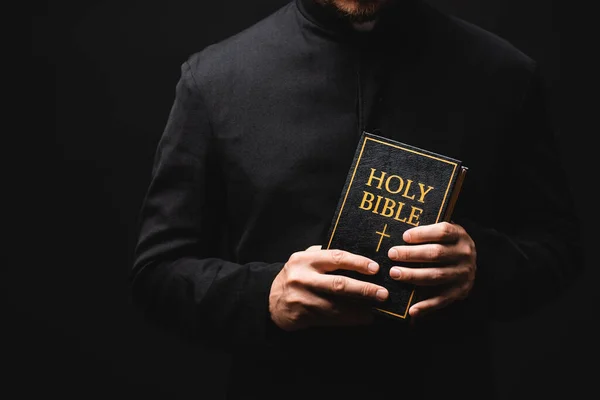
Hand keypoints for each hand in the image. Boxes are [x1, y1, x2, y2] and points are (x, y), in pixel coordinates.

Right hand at [269, 245, 388, 330]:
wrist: (271, 300)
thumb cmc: (295, 276)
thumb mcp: (304, 259)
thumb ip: (324, 255)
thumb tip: (357, 256)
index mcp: (305, 260)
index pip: (336, 258)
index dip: (357, 263)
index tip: (375, 268)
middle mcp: (303, 278)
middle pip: (339, 284)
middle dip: (364, 289)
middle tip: (382, 293)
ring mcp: (303, 299)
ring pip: (337, 305)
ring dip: (360, 308)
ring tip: (377, 308)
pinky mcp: (304, 316)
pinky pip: (332, 319)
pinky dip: (350, 319)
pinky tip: (364, 318)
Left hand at [387, 222, 476, 317]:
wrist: (469, 263)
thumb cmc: (447, 244)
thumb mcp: (444, 233)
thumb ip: (428, 232)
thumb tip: (400, 234)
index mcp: (459, 236)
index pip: (442, 232)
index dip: (423, 234)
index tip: (404, 237)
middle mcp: (464, 254)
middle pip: (436, 253)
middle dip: (411, 254)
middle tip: (392, 254)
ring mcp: (463, 274)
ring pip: (436, 275)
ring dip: (413, 276)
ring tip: (394, 273)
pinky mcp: (460, 291)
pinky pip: (442, 300)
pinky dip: (426, 306)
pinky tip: (412, 309)